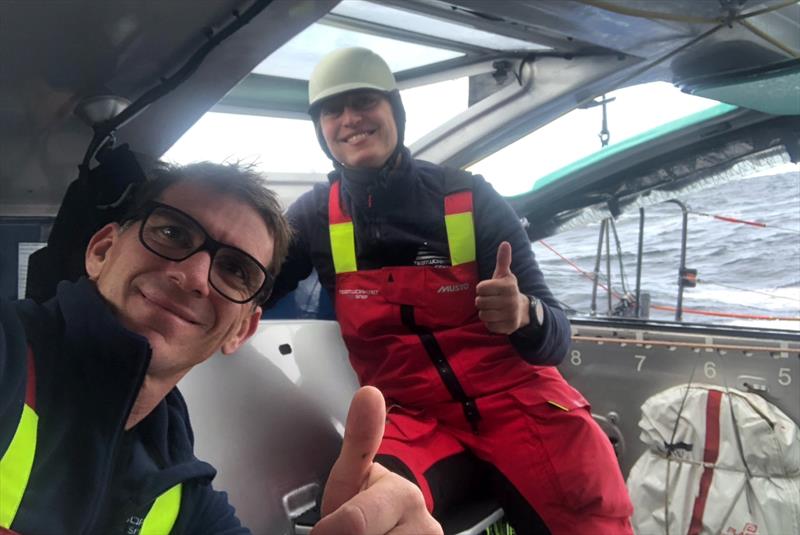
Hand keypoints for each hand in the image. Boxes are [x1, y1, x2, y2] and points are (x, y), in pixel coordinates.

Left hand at [311, 387, 442, 534]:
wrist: (392, 534)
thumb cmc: (366, 507)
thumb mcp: (353, 477)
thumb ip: (359, 440)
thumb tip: (370, 392)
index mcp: (404, 498)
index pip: (352, 523)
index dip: (327, 533)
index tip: (322, 532)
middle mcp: (427, 529)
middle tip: (345, 534)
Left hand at [475, 241, 529, 333]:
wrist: (522, 310)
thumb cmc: (507, 290)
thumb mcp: (505, 275)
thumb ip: (503, 260)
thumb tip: (505, 243)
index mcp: (507, 286)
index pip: (480, 288)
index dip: (482, 289)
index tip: (490, 289)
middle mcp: (510, 300)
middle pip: (479, 302)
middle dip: (482, 301)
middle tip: (491, 300)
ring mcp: (510, 315)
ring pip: (483, 315)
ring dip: (485, 312)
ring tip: (493, 309)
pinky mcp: (508, 328)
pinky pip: (489, 326)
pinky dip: (490, 323)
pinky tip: (497, 318)